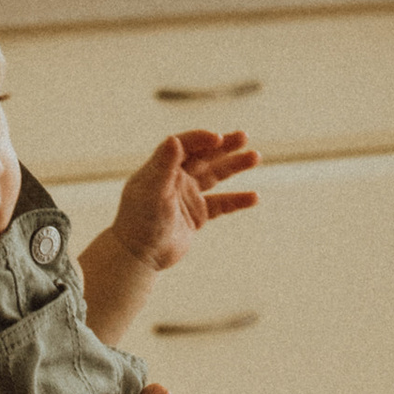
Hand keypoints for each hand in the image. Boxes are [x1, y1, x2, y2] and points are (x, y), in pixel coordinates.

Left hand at [110, 129, 260, 270]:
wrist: (138, 256)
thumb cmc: (139, 222)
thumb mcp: (152, 192)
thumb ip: (164, 166)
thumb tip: (174, 139)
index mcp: (162, 168)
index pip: (185, 145)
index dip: (202, 139)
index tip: (219, 138)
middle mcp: (176, 179)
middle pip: (204, 156)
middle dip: (225, 146)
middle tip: (244, 137)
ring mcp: (187, 196)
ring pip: (215, 176)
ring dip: (235, 166)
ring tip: (255, 156)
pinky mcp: (196, 215)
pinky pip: (221, 204)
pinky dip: (237, 200)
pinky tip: (254, 197)